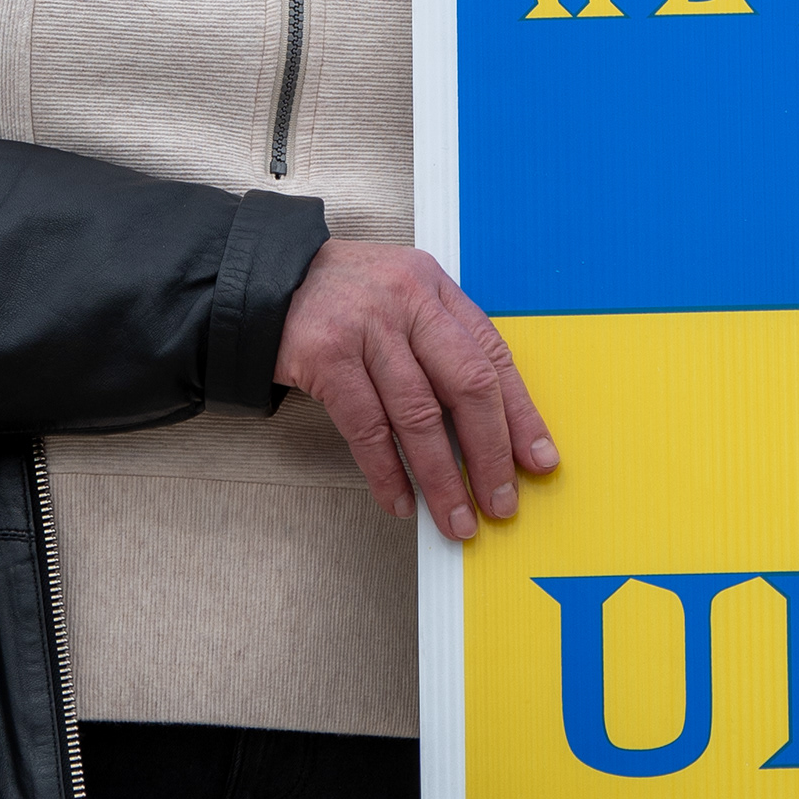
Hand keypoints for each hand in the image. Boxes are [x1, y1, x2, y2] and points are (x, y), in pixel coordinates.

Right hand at [272, 240, 556, 538]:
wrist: (260, 281)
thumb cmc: (338, 298)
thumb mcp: (400, 298)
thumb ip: (440, 342)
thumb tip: (485, 425)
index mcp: (435, 288)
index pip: (493, 355)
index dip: (520, 413)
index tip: (538, 459)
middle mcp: (408, 302)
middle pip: (467, 386)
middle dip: (490, 453)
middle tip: (501, 501)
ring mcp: (367, 328)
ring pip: (419, 416)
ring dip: (442, 477)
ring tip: (457, 517)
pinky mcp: (326, 356)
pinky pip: (367, 429)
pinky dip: (387, 473)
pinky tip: (402, 501)